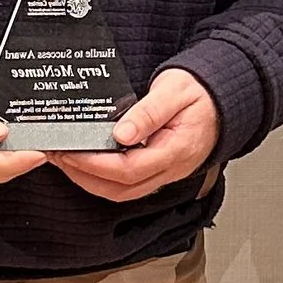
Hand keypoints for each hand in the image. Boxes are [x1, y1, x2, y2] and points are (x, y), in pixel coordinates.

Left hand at [53, 68, 222, 199]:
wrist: (224, 97)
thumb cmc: (202, 91)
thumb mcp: (174, 90)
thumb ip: (149, 113)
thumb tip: (121, 134)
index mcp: (176, 151)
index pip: (128, 169)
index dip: (94, 164)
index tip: (69, 150)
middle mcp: (171, 169)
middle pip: (121, 189)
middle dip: (84, 176)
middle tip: (58, 155)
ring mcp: (166, 173)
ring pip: (123, 192)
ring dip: (90, 180)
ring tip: (66, 159)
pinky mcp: (160, 170)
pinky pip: (128, 184)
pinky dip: (103, 177)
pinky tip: (87, 161)